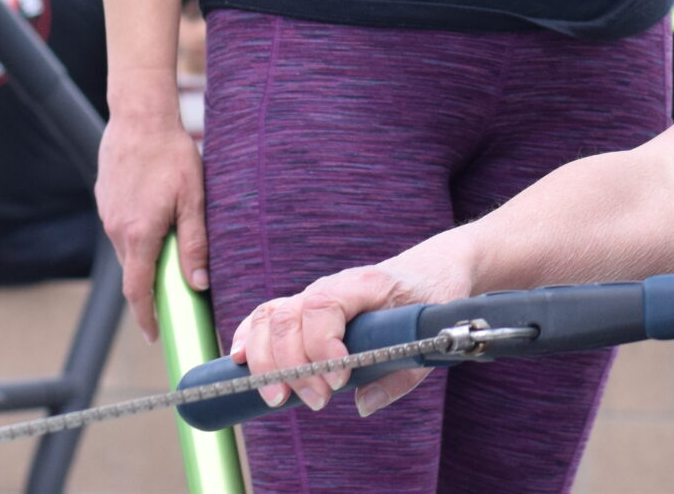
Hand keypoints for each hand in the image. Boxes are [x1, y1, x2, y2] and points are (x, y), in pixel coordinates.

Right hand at [97, 109, 208, 341]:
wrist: (139, 116)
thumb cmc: (171, 154)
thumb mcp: (193, 199)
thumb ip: (196, 243)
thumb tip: (199, 284)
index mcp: (139, 234)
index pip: (137, 291)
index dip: (145, 318)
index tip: (154, 336)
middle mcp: (117, 229)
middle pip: (133, 271)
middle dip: (151, 287)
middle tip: (176, 294)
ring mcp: (107, 214)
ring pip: (128, 248)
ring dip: (146, 256)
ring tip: (172, 245)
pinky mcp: (105, 199)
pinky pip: (121, 228)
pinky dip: (138, 234)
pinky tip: (157, 214)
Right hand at [228, 245, 474, 417]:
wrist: (434, 268)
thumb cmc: (432, 298)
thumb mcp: (429, 335)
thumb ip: (400, 374)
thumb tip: (363, 404)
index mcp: (364, 284)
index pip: (324, 305)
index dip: (322, 344)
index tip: (338, 380)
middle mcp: (331, 286)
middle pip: (288, 316)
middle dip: (291, 365)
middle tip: (316, 402)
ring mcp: (313, 295)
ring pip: (269, 316)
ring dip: (265, 360)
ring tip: (277, 397)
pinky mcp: (304, 308)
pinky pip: (264, 317)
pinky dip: (247, 338)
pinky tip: (239, 362)